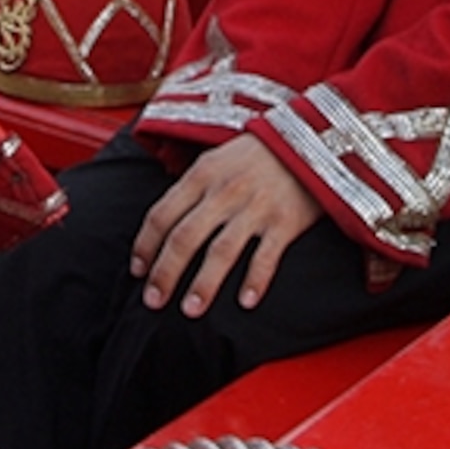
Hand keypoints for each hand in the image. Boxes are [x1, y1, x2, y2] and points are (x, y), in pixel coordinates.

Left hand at [130, 138, 323, 315]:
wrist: (311, 138)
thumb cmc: (257, 154)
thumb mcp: (216, 158)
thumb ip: (191, 189)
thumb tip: (162, 224)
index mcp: (202, 174)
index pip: (162, 214)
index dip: (145, 246)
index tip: (138, 272)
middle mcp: (225, 191)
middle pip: (185, 237)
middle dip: (165, 273)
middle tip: (154, 301)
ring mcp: (256, 206)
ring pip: (221, 251)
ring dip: (204, 284)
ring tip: (191, 310)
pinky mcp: (286, 220)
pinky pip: (267, 255)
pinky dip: (255, 280)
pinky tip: (245, 302)